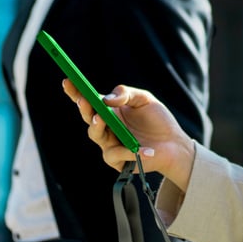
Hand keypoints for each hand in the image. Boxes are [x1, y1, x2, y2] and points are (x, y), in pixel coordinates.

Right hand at [62, 80, 195, 191]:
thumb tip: (106, 99)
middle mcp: (106, 127)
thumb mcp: (144, 99)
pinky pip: (116, 154)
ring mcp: (110, 144)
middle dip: (84, 108)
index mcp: (110, 111)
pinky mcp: (118, 161)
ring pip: (96, 135)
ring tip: (100, 117)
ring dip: (96, 126)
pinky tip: (144, 148)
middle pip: (89, 117)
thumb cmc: (158, 120)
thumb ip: (126, 94)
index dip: (76, 92)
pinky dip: (129, 150)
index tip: (67, 80)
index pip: (88, 100)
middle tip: (84, 100)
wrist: (174, 143)